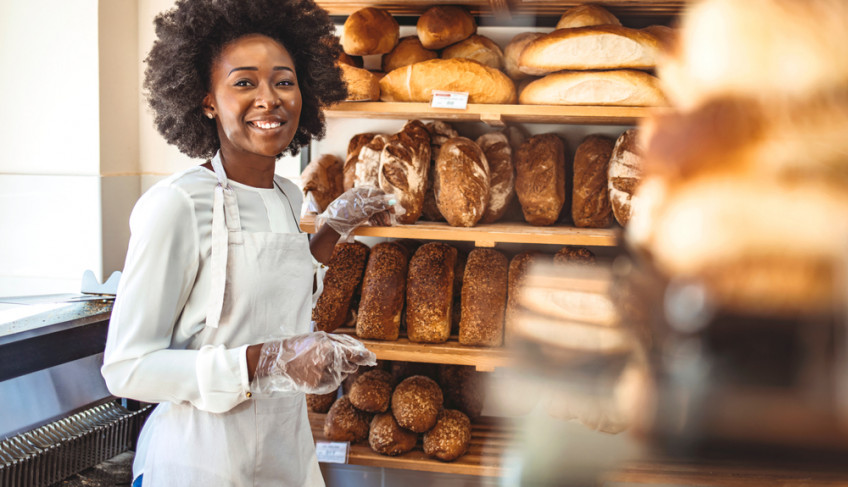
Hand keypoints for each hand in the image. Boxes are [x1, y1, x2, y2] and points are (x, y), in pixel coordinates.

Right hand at [252, 331, 375, 394]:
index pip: (356, 354)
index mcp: (331, 349)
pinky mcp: (319, 387)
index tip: (373, 358)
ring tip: (319, 365)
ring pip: (342, 376)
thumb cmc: (302, 346)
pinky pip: (332, 383)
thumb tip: (364, 350)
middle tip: (331, 359)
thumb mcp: (321, 338)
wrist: (279, 360)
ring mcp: (324, 376)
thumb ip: (342, 343)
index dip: (366, 357)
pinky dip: (328, 379)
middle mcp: (329, 363)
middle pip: (351, 367)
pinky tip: (316, 373)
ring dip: (337, 371)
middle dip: (347, 364)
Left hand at [315, 186, 400, 240]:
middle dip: (383, 213)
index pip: (378, 193)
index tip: (393, 212)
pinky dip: (373, 218)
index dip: (387, 202)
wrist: (331, 228)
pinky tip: (377, 225)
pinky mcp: (354, 212)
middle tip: (388, 223)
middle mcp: (358, 196)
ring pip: (372, 209)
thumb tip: (392, 201)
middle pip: (376, 202)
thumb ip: (379, 204)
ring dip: (379, 217)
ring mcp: (356, 204)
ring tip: (383, 226)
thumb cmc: (346, 217)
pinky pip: (366, 213)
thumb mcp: (365, 210)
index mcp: (359, 191)